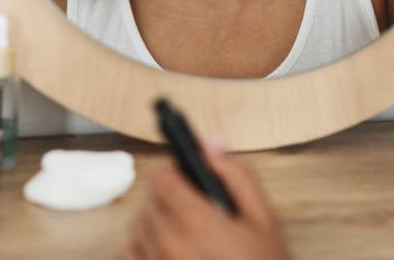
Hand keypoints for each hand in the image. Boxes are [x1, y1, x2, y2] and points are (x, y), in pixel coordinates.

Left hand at [122, 142, 289, 259]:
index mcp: (195, 221)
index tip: (187, 175)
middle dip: (166, 195)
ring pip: (136, 229)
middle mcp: (167, 244)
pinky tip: (164, 251)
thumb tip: (208, 144)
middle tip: (191, 205)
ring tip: (180, 230)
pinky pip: (129, 258)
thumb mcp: (264, 218)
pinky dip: (140, 250)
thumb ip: (236, 175)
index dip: (174, 170)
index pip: (162, 178)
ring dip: (152, 222)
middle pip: (148, 201)